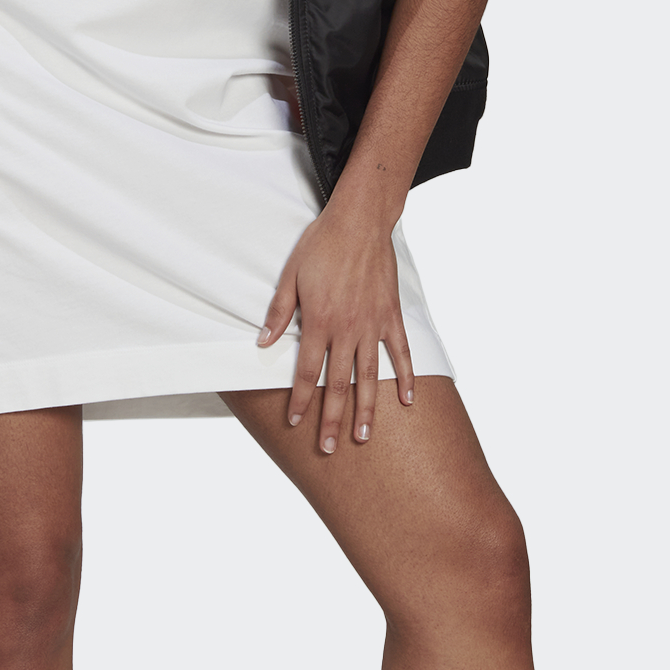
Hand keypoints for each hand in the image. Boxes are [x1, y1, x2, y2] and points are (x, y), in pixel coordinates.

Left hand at [256, 202, 415, 452]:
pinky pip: (401, 353)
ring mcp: (372, 324)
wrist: (360, 221)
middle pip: (338, 384)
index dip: (301, 400)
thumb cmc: (322, 245)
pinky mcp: (391, 316)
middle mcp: (347, 328)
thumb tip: (263, 342)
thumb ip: (278, 312)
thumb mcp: (290, 276)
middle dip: (331, 419)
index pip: (307, 372)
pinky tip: (407, 401)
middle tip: (329, 448)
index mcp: (319, 321)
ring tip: (364, 437)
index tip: (297, 423)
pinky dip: (405, 377)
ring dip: (366, 409)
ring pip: (369, 376)